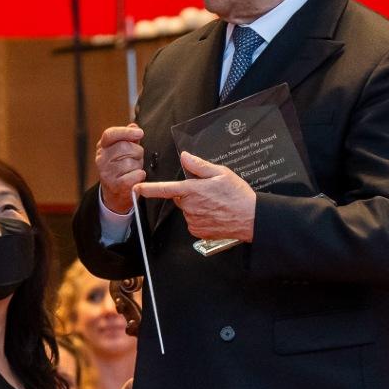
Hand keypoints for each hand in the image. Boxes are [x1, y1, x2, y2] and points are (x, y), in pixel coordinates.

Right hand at [95, 125, 146, 214]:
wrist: (115, 193)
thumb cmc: (121, 168)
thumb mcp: (122, 151)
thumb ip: (128, 137)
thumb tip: (134, 125)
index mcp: (103, 147)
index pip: (110, 134)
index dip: (125, 132)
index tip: (140, 133)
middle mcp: (101, 159)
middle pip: (125, 147)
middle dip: (137, 152)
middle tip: (136, 158)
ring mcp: (107, 173)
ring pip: (131, 162)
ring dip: (138, 165)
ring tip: (133, 169)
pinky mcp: (115, 185)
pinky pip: (134, 175)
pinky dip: (139, 175)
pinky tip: (136, 177)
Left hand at [136, 152, 256, 242]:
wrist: (251, 218)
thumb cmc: (237, 195)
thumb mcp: (221, 173)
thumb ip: (199, 166)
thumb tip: (185, 158)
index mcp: (192, 191)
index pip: (165, 189)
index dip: (149, 189)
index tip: (137, 189)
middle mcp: (190, 207)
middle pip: (180, 198)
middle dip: (189, 194)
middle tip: (208, 192)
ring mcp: (193, 221)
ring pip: (187, 210)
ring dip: (196, 206)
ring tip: (215, 204)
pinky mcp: (198, 231)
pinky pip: (193, 221)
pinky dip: (200, 217)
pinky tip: (214, 214)